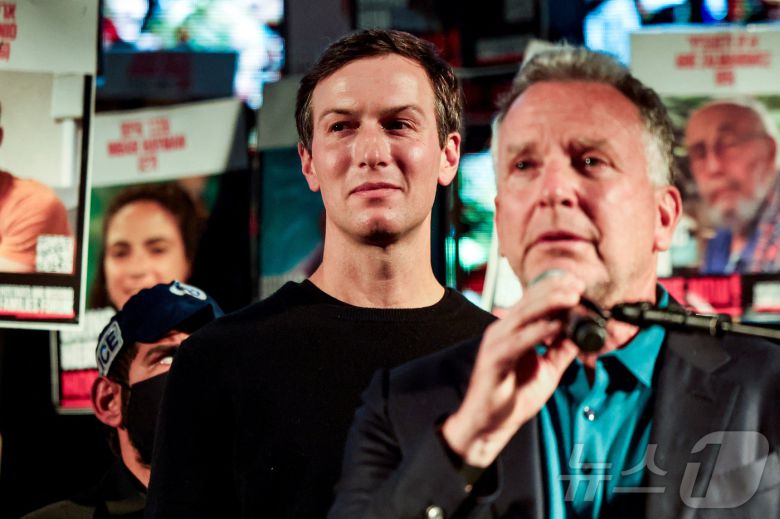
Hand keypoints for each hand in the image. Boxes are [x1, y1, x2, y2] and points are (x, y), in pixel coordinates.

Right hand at [442, 272, 581, 466]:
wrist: (489, 425)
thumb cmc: (513, 397)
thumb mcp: (547, 370)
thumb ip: (561, 350)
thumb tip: (582, 333)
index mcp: (512, 331)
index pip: (533, 302)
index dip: (555, 289)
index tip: (578, 284)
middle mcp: (502, 331)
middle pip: (529, 302)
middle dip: (555, 290)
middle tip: (578, 284)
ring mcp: (496, 344)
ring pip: (524, 315)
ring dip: (549, 303)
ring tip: (571, 297)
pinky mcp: (495, 359)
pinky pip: (519, 341)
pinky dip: (539, 331)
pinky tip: (557, 325)